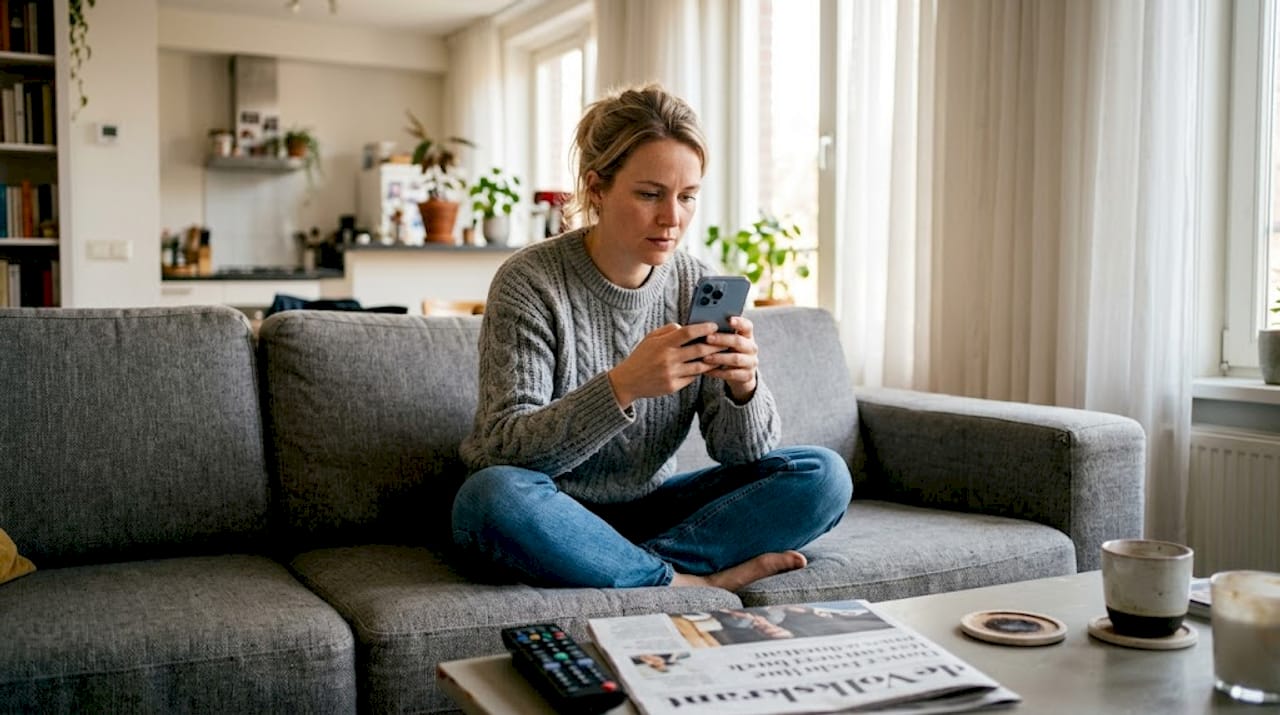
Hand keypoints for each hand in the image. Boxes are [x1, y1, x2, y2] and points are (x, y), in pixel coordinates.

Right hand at [607, 322, 723, 408]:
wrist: (627, 381)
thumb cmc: (641, 357)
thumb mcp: (650, 338)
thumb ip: (668, 330)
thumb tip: (687, 326)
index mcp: (662, 344)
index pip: (688, 332)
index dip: (703, 328)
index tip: (714, 326)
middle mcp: (668, 359)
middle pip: (699, 350)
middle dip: (715, 345)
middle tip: (726, 341)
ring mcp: (671, 374)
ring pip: (700, 366)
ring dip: (713, 360)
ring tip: (721, 355)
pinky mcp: (673, 386)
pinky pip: (692, 378)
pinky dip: (700, 372)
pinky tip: (707, 367)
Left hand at [696, 316, 758, 402]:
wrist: (739, 374)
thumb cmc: (727, 352)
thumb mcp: (726, 342)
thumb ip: (718, 333)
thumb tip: (700, 325)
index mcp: (747, 335)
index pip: (747, 326)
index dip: (739, 322)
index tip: (728, 319)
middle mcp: (751, 348)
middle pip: (738, 342)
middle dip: (722, 339)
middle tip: (707, 338)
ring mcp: (751, 362)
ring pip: (735, 359)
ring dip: (719, 358)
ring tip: (705, 357)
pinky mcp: (747, 376)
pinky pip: (731, 374)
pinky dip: (718, 372)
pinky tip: (706, 371)